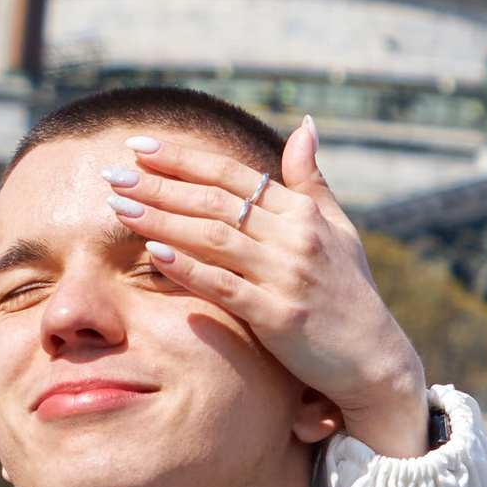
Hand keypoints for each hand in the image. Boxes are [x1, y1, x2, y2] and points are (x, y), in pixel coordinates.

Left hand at [107, 116, 431, 456]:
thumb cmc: (349, 293)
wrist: (373, 359)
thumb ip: (311, 181)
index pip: (233, 175)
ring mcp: (287, 275)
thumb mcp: (338, 230)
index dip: (184, 158)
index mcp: (303, 211)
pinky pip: (224, 286)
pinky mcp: (279, 315)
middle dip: (160, 183)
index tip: (140, 145)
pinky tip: (153, 254)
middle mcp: (295, 236)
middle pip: (215, 200)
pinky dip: (188, 268)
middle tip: (113, 172)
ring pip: (214, 236)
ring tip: (119, 206)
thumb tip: (303, 127)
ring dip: (163, 218)